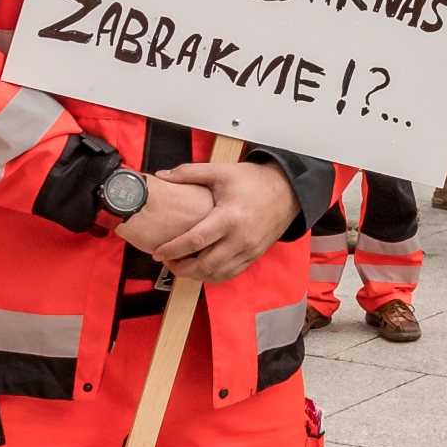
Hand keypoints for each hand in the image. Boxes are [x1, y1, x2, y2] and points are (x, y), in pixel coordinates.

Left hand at [119, 161, 296, 282]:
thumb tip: (162, 175)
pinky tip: (202, 268)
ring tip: (182, 266)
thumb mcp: (221, 171)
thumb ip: (189, 173)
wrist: (287, 191)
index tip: (158, 252)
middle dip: (182, 268)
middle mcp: (240, 238)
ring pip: (218, 274)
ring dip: (196, 275)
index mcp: (229, 217)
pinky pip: (231, 273)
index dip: (173, 249)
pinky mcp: (254, 255)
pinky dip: (213, 275)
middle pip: (205, 264)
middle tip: (167, 262)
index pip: (195, 241)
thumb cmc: (253, 181)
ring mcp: (249, 250)